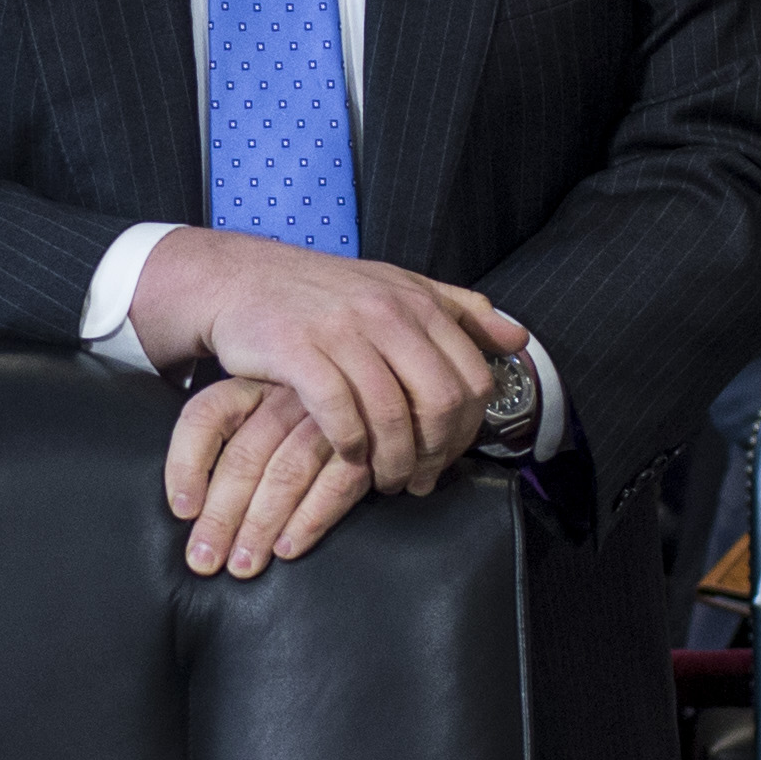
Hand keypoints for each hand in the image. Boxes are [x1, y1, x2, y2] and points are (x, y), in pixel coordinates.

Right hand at [127, 232, 525, 504]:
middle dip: (436, 451)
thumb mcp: (398, 287)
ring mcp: (341, 331)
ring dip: (393, 461)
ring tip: (386, 480)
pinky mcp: (298, 351)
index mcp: (417, 302)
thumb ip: (460, 311)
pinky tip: (349, 456)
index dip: (469, 429)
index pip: (471, 377)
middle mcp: (386, 312)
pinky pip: (339, 413)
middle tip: (419, 477)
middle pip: (439, 400)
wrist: (242, 279)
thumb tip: (517, 337)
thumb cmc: (324, 293)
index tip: (449, 455)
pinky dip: (350, 446)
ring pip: (391, 414)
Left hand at [166, 377, 381, 577]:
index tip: (182, 511)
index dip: (186, 463)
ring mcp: (329, 419)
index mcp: (254, 386)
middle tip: (205, 559)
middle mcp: (288, 396)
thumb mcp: (269, 421)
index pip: (206, 415)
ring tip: (243, 565)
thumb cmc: (314, 426)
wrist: (392, 403)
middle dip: (220, 515)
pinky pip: (335, 484)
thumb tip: (188, 510)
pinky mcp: (367, 443)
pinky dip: (309, 520)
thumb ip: (233, 451)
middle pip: (244, 455)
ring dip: (260, 525)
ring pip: (286, 472)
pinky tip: (287, 550)